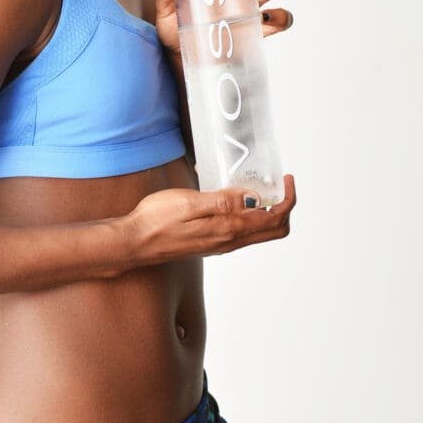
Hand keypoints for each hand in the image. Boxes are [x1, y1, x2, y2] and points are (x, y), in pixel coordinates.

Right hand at [125, 175, 295, 266]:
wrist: (135, 242)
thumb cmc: (156, 221)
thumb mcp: (190, 203)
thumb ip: (224, 201)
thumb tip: (255, 198)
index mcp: (229, 229)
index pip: (274, 219)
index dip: (287, 199)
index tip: (285, 179)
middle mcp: (230, 241)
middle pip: (274, 230)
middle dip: (283, 207)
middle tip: (277, 183)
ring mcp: (221, 243)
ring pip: (259, 231)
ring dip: (267, 210)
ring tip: (256, 184)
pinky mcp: (211, 241)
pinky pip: (242, 230)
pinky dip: (249, 214)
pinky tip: (233, 196)